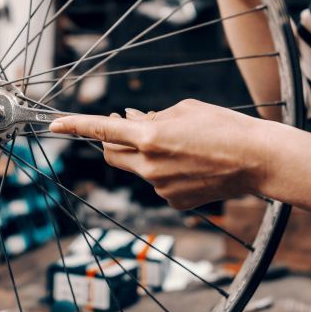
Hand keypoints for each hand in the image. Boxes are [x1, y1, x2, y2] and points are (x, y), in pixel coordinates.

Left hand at [50, 99, 274, 209]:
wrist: (256, 160)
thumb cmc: (223, 126)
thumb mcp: (184, 109)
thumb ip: (151, 117)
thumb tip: (129, 119)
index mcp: (149, 136)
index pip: (101, 130)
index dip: (74, 126)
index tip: (54, 125)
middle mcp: (149, 165)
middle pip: (112, 155)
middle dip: (113, 141)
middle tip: (129, 126)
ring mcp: (160, 188)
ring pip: (139, 169)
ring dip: (148, 155)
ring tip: (184, 146)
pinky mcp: (173, 202)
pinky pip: (158, 184)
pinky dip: (166, 172)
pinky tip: (194, 166)